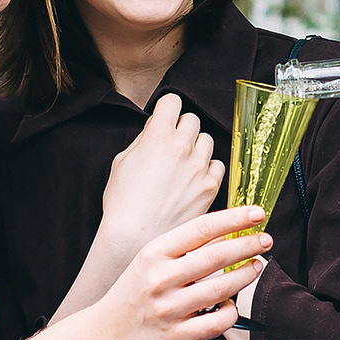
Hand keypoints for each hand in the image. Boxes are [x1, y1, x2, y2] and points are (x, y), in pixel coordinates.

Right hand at [91, 207, 268, 339]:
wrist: (110, 332)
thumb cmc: (137, 290)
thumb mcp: (152, 259)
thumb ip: (186, 246)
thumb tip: (229, 230)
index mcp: (154, 253)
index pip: (202, 228)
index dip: (234, 219)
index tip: (257, 213)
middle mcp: (161, 279)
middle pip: (217, 256)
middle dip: (248, 245)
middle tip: (266, 240)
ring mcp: (169, 309)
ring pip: (221, 289)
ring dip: (245, 275)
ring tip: (256, 266)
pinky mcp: (177, 336)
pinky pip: (217, 322)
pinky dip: (231, 311)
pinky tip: (232, 304)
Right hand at [96, 95, 222, 264]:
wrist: (135, 238)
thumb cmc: (123, 203)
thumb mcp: (122, 162)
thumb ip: (143, 139)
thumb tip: (156, 126)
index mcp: (158, 136)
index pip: (172, 101)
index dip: (166, 109)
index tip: (164, 119)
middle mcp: (182, 147)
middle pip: (192, 120)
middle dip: (181, 129)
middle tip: (171, 146)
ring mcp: (199, 167)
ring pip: (208, 140)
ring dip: (196, 147)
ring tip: (182, 165)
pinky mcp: (210, 186)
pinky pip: (218, 164)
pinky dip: (208, 168)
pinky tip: (194, 179)